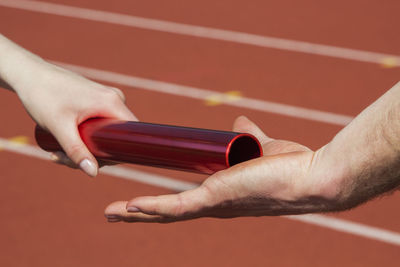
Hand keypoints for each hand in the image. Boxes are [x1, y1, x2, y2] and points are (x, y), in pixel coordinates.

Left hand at [16, 60, 136, 175]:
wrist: (28, 73)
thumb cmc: (43, 95)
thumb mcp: (60, 127)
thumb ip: (76, 151)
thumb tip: (93, 173)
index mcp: (112, 102)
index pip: (131, 134)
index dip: (119, 153)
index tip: (95, 163)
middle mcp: (114, 99)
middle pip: (117, 137)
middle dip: (93, 154)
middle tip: (65, 159)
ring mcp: (106, 99)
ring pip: (106, 133)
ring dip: (85, 148)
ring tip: (58, 152)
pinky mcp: (97, 101)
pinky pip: (100, 125)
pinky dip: (85, 137)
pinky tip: (64, 143)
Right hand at [104, 116, 339, 222]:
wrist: (313, 177)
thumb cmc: (291, 166)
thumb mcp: (261, 146)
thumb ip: (248, 135)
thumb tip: (240, 122)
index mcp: (222, 194)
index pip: (184, 200)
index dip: (162, 200)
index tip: (144, 199)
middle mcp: (214, 205)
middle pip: (169, 212)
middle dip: (142, 212)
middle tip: (118, 212)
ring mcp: (213, 204)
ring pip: (166, 213)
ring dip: (137, 212)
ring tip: (112, 212)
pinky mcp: (215, 199)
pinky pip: (176, 207)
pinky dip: (151, 207)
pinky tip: (128, 206)